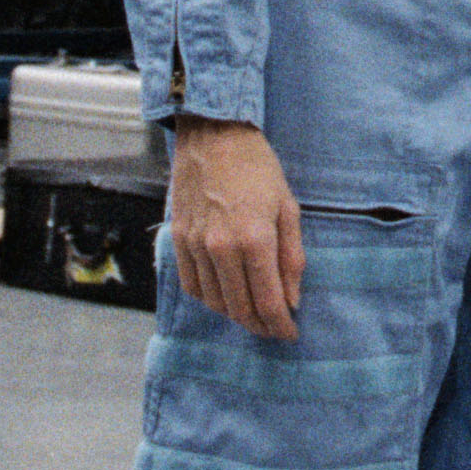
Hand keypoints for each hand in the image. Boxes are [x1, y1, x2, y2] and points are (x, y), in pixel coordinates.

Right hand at [168, 116, 302, 340]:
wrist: (213, 136)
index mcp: (254, 239)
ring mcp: (195, 246)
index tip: (290, 333)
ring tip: (253, 314)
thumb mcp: (287, 208)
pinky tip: (225, 296)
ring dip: (235, 315)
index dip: (281, 325)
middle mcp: (220, 248)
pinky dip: (210, 299)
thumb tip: (292, 299)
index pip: (268, 301)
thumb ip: (291, 257)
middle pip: (240, 309)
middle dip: (260, 326)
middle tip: (274, 329)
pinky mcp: (178, 240)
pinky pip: (192, 286)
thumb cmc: (257, 168)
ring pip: (214, 302)